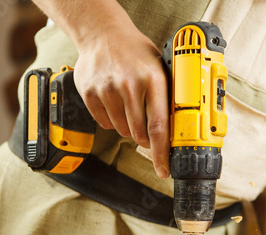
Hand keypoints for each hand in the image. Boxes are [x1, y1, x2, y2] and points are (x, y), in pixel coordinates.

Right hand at [73, 23, 168, 177]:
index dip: (161, 153)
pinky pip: (104, 123)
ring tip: (128, 104)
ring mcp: (108, 90)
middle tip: (144, 125)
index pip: (159, 127)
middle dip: (144, 138)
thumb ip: (166, 98)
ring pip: (121, 130)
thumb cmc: (136, 53)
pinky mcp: (90, 94)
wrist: (103, 34)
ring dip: (127, 127)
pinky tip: (113, 101)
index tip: (163, 170)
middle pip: (139, 133)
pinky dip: (111, 119)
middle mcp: (130, 86)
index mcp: (153, 81)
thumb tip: (175, 132)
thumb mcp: (159, 69)